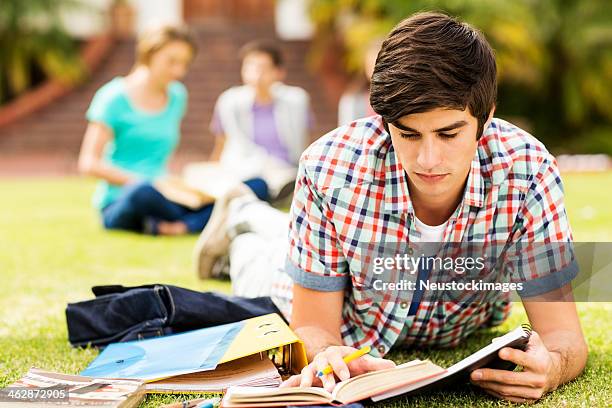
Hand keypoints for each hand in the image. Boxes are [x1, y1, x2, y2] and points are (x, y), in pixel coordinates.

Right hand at [280, 345, 395, 391]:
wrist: (333, 357)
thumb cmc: (350, 361)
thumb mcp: (361, 361)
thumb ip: (375, 365)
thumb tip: (393, 367)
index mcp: (336, 353)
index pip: (337, 358)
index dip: (341, 367)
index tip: (346, 377)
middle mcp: (322, 359)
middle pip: (321, 366)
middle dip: (325, 377)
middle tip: (330, 388)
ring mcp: (312, 368)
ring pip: (307, 372)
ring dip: (305, 380)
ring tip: (305, 389)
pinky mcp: (306, 377)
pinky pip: (294, 380)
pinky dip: (288, 385)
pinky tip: (281, 391)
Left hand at [470, 331, 559, 402]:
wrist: (553, 371)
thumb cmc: (537, 352)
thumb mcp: (533, 340)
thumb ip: (518, 336)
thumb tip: (495, 342)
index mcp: (540, 363)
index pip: (525, 359)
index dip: (513, 356)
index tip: (499, 352)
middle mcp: (538, 380)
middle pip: (511, 378)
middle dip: (491, 375)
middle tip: (474, 372)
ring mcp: (534, 392)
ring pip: (507, 390)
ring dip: (488, 385)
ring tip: (474, 378)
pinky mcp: (528, 400)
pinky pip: (508, 398)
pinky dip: (493, 392)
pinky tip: (482, 385)